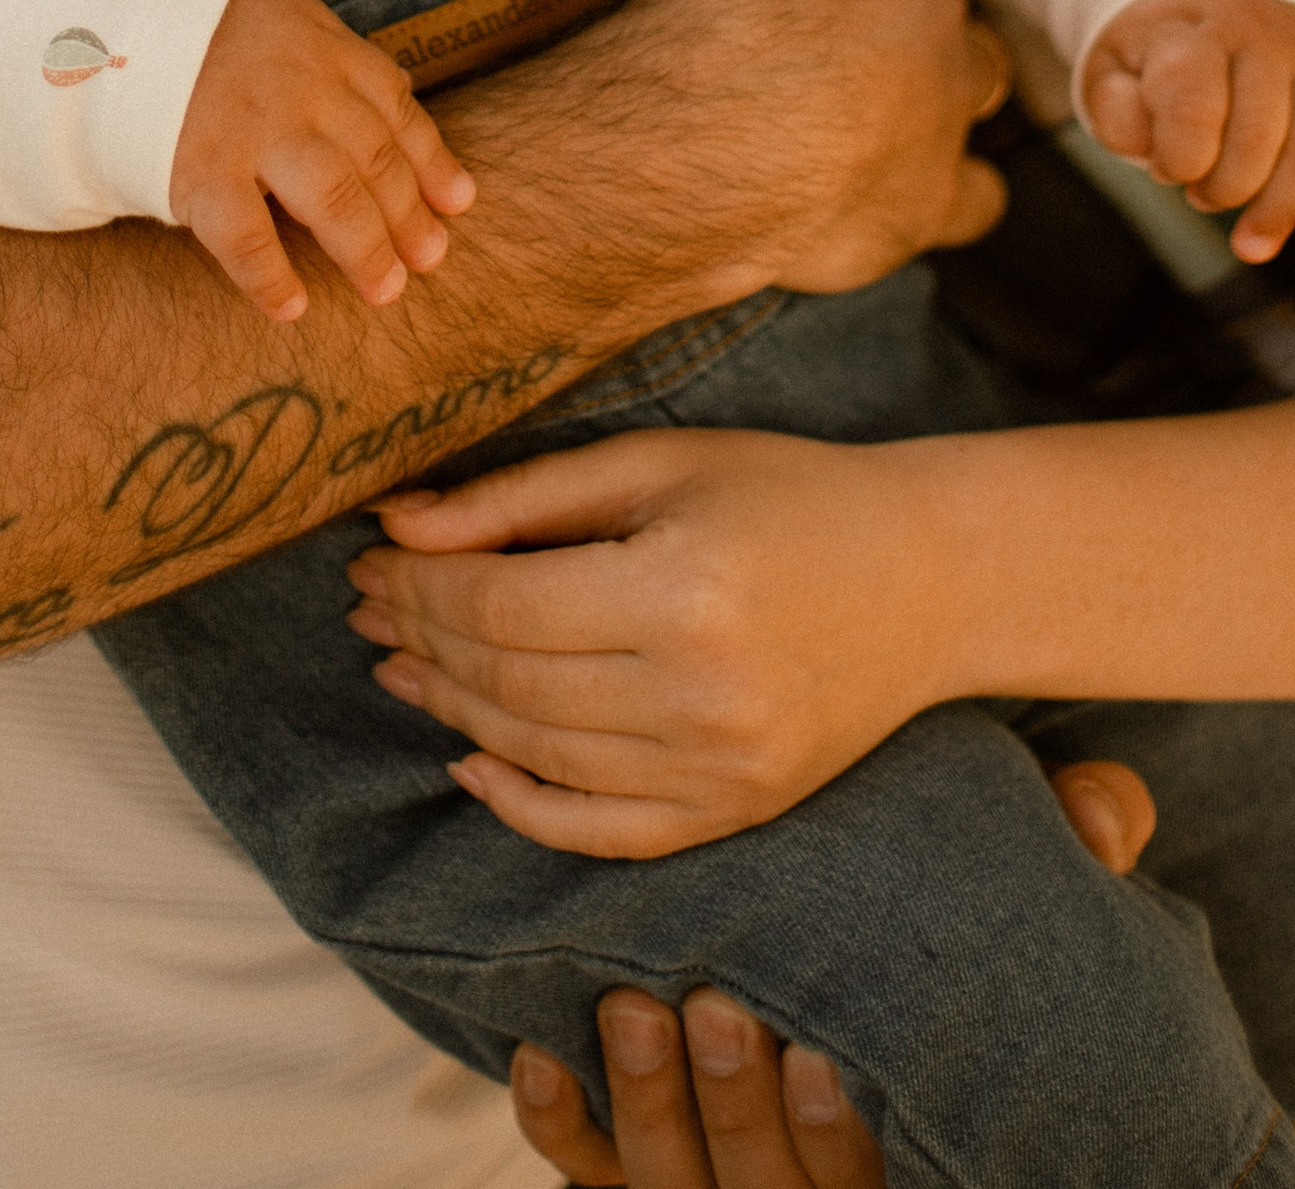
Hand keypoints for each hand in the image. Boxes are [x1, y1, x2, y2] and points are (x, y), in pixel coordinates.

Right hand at [168, 0, 475, 320]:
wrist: (112, 26)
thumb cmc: (213, 32)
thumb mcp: (290, 20)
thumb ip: (343, 62)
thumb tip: (406, 107)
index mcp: (325, 51)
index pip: (395, 112)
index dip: (432, 161)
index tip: (459, 204)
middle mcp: (299, 89)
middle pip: (372, 159)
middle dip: (408, 215)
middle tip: (430, 260)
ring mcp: (251, 129)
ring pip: (331, 194)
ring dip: (365, 248)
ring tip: (386, 290)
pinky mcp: (199, 169)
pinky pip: (245, 235)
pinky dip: (271, 277)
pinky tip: (292, 308)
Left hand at [351, 423, 984, 855]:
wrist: (925, 580)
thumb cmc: (785, 495)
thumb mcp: (658, 464)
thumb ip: (524, 498)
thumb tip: (398, 526)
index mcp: (684, 590)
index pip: (503, 606)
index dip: (420, 585)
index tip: (372, 558)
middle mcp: (702, 696)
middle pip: (510, 683)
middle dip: (423, 640)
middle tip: (369, 606)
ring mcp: (720, 771)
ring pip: (540, 756)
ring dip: (453, 710)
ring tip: (400, 663)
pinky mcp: (732, 815)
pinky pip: (597, 831)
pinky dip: (520, 803)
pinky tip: (469, 757)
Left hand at [511, 992, 883, 1187]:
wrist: (743, 1034)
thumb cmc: (831, 996)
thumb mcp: (871, 1002)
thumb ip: (869, 983)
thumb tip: (931, 898)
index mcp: (849, 1166)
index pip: (847, 1171)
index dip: (829, 1129)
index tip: (812, 1057)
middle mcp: (767, 1187)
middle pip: (753, 1178)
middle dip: (731, 1099)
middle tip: (714, 1011)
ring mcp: (684, 1183)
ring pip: (662, 1173)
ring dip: (645, 1092)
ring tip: (631, 1008)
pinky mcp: (606, 1171)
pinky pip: (577, 1165)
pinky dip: (556, 1114)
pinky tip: (541, 1052)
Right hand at [627, 0, 1010, 302]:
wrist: (715, 130)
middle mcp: (940, 12)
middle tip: (802, 1)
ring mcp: (935, 117)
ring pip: (963, 88)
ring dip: (925, 83)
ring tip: (853, 86)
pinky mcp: (915, 208)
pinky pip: (959, 198)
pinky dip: (930, 186)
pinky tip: (880, 180)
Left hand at [1077, 0, 1294, 262]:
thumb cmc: (1165, 51)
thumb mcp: (1117, 64)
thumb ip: (1116, 106)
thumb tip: (1153, 149)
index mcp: (1195, 28)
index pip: (1192, 102)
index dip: (1178, 158)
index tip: (1166, 169)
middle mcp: (1264, 32)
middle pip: (1259, 136)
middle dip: (1227, 189)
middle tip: (1202, 196)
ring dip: (1279, 210)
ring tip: (1248, 243)